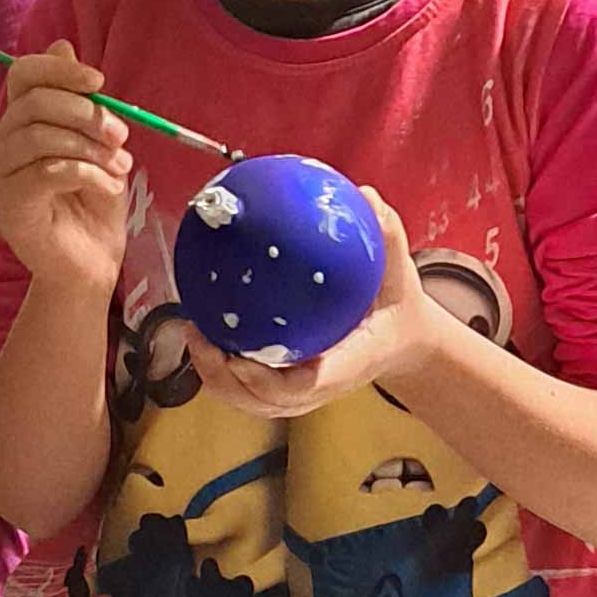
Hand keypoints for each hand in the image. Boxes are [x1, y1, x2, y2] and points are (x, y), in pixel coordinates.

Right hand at [0, 44, 132, 303]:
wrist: (91, 263)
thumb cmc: (92, 202)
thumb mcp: (96, 142)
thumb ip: (80, 100)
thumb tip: (63, 44)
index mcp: (21, 123)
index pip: (22, 75)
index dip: (59, 70)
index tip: (99, 81)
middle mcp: (1, 145)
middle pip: (32, 104)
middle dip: (85, 114)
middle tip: (121, 135)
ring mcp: (1, 178)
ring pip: (38, 136)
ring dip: (89, 147)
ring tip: (119, 168)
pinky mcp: (10, 208)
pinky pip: (45, 172)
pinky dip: (87, 174)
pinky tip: (108, 188)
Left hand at [191, 193, 440, 419]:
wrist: (402, 341)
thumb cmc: (396, 305)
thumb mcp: (400, 271)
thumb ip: (388, 236)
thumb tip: (364, 195)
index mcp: (350, 363)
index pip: (307, 383)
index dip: (269, 379)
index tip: (241, 358)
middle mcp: (322, 386)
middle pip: (265, 400)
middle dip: (227, 378)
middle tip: (201, 335)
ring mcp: (304, 393)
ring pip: (251, 401)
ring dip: (215, 377)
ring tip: (193, 334)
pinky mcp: (289, 390)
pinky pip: (247, 390)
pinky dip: (220, 373)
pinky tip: (203, 334)